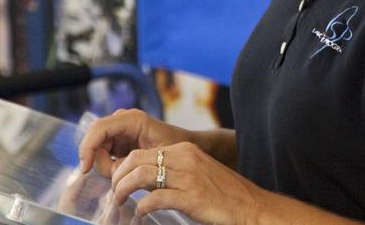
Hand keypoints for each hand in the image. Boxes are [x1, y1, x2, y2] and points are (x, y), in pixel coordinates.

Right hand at [78, 109, 191, 177]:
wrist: (184, 146)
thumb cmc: (174, 148)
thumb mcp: (155, 155)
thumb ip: (133, 162)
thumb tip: (112, 172)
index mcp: (133, 119)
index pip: (99, 128)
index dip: (88, 147)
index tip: (86, 168)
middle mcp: (122, 121)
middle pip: (95, 140)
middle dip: (98, 160)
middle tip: (115, 175)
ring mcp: (119, 130)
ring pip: (97, 149)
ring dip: (105, 165)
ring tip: (125, 172)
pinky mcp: (118, 140)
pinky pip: (103, 153)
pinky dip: (108, 165)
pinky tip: (121, 170)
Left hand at [111, 141, 263, 223]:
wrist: (249, 205)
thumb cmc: (222, 194)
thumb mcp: (196, 173)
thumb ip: (173, 172)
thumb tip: (144, 182)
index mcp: (184, 150)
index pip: (142, 152)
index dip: (123, 167)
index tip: (117, 181)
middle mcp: (184, 158)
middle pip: (136, 160)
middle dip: (118, 176)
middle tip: (115, 192)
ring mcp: (187, 177)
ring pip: (141, 176)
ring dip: (123, 189)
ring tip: (120, 201)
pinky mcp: (190, 197)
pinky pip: (155, 199)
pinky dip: (142, 207)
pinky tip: (141, 214)